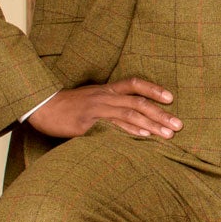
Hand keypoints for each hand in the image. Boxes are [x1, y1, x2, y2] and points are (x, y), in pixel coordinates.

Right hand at [24, 78, 180, 139]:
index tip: (171, 98)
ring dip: (151, 125)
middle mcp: (104, 97)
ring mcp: (96, 110)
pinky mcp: (87, 123)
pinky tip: (143, 137)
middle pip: (138, 102)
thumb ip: (111, 103)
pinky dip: (130, 131)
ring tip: (168, 135)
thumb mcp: (92, 97)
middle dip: (161, 114)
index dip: (153, 89)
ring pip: (130, 114)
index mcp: (106, 89)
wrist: (41, 107)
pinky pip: (112, 126)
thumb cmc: (69, 106)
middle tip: (179, 125)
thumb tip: (134, 116)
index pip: (134, 83)